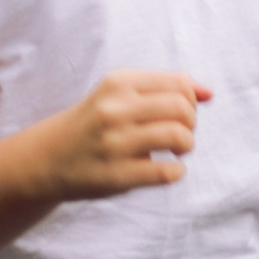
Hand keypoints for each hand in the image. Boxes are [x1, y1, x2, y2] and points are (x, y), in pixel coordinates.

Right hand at [31, 70, 209, 200]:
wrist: (49, 156)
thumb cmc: (95, 122)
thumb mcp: (120, 93)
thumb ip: (164, 87)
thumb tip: (209, 93)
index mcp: (117, 83)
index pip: (179, 84)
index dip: (190, 100)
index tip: (179, 112)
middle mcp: (114, 109)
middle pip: (183, 109)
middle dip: (191, 123)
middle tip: (179, 132)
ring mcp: (115, 143)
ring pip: (179, 137)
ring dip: (186, 146)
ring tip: (175, 150)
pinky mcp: (117, 175)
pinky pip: (167, 172)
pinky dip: (176, 171)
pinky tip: (166, 169)